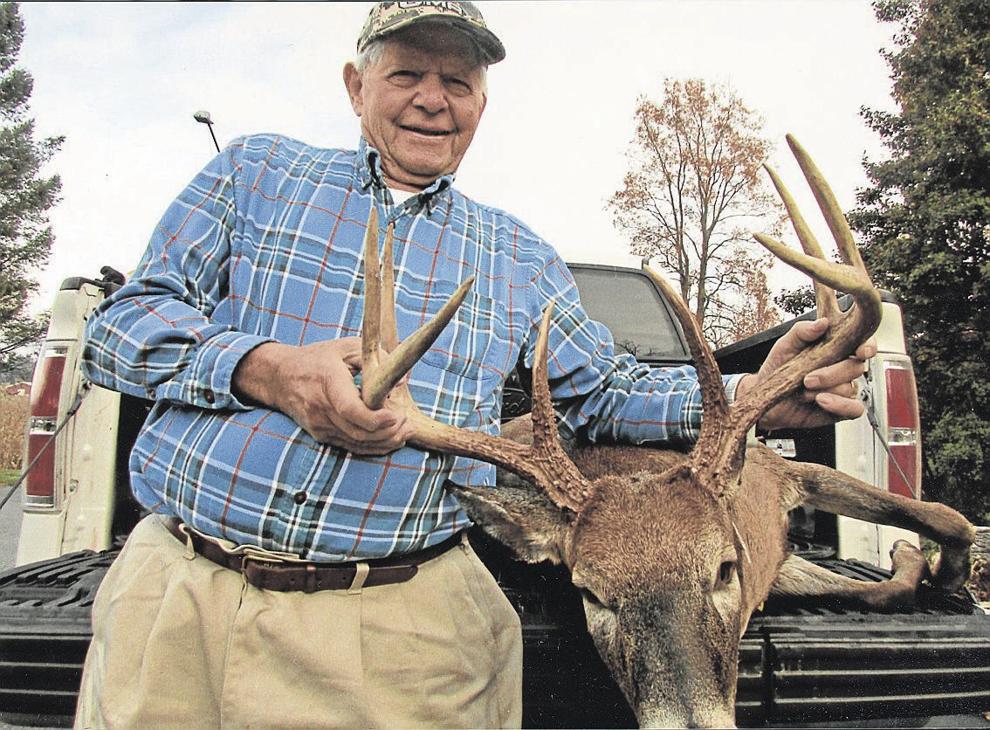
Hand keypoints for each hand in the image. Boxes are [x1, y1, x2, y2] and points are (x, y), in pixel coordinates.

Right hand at [233, 338, 413, 454]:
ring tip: (405, 433)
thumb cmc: (318, 358)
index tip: (397, 416)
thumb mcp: (347, 347)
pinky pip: (349, 446)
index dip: (376, 418)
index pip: (351, 409)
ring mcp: (318, 424)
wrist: (279, 376)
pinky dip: (372, 447)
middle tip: (408, 425)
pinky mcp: (320, 434)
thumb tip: (402, 381)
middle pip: (358, 431)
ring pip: (356, 443)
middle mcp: (320, 407)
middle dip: (388, 432)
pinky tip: (389, 440)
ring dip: (384, 442)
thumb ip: (378, 358)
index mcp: (327, 381)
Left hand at [736, 318, 875, 430]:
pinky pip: (854, 408)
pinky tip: (821, 401)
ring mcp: (843, 388)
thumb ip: (802, 331)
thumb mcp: (786, 345)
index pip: (863, 343)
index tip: (860, 351)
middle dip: (832, 373)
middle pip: (856, 367)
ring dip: (825, 389)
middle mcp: (842, 367)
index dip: (868, 346)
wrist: (766, 396)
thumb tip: (821, 323)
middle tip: (808, 379)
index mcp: (836, 348)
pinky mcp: (840, 408)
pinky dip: (839, 405)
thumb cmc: (778, 368)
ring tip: (804, 391)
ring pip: (850, 388)